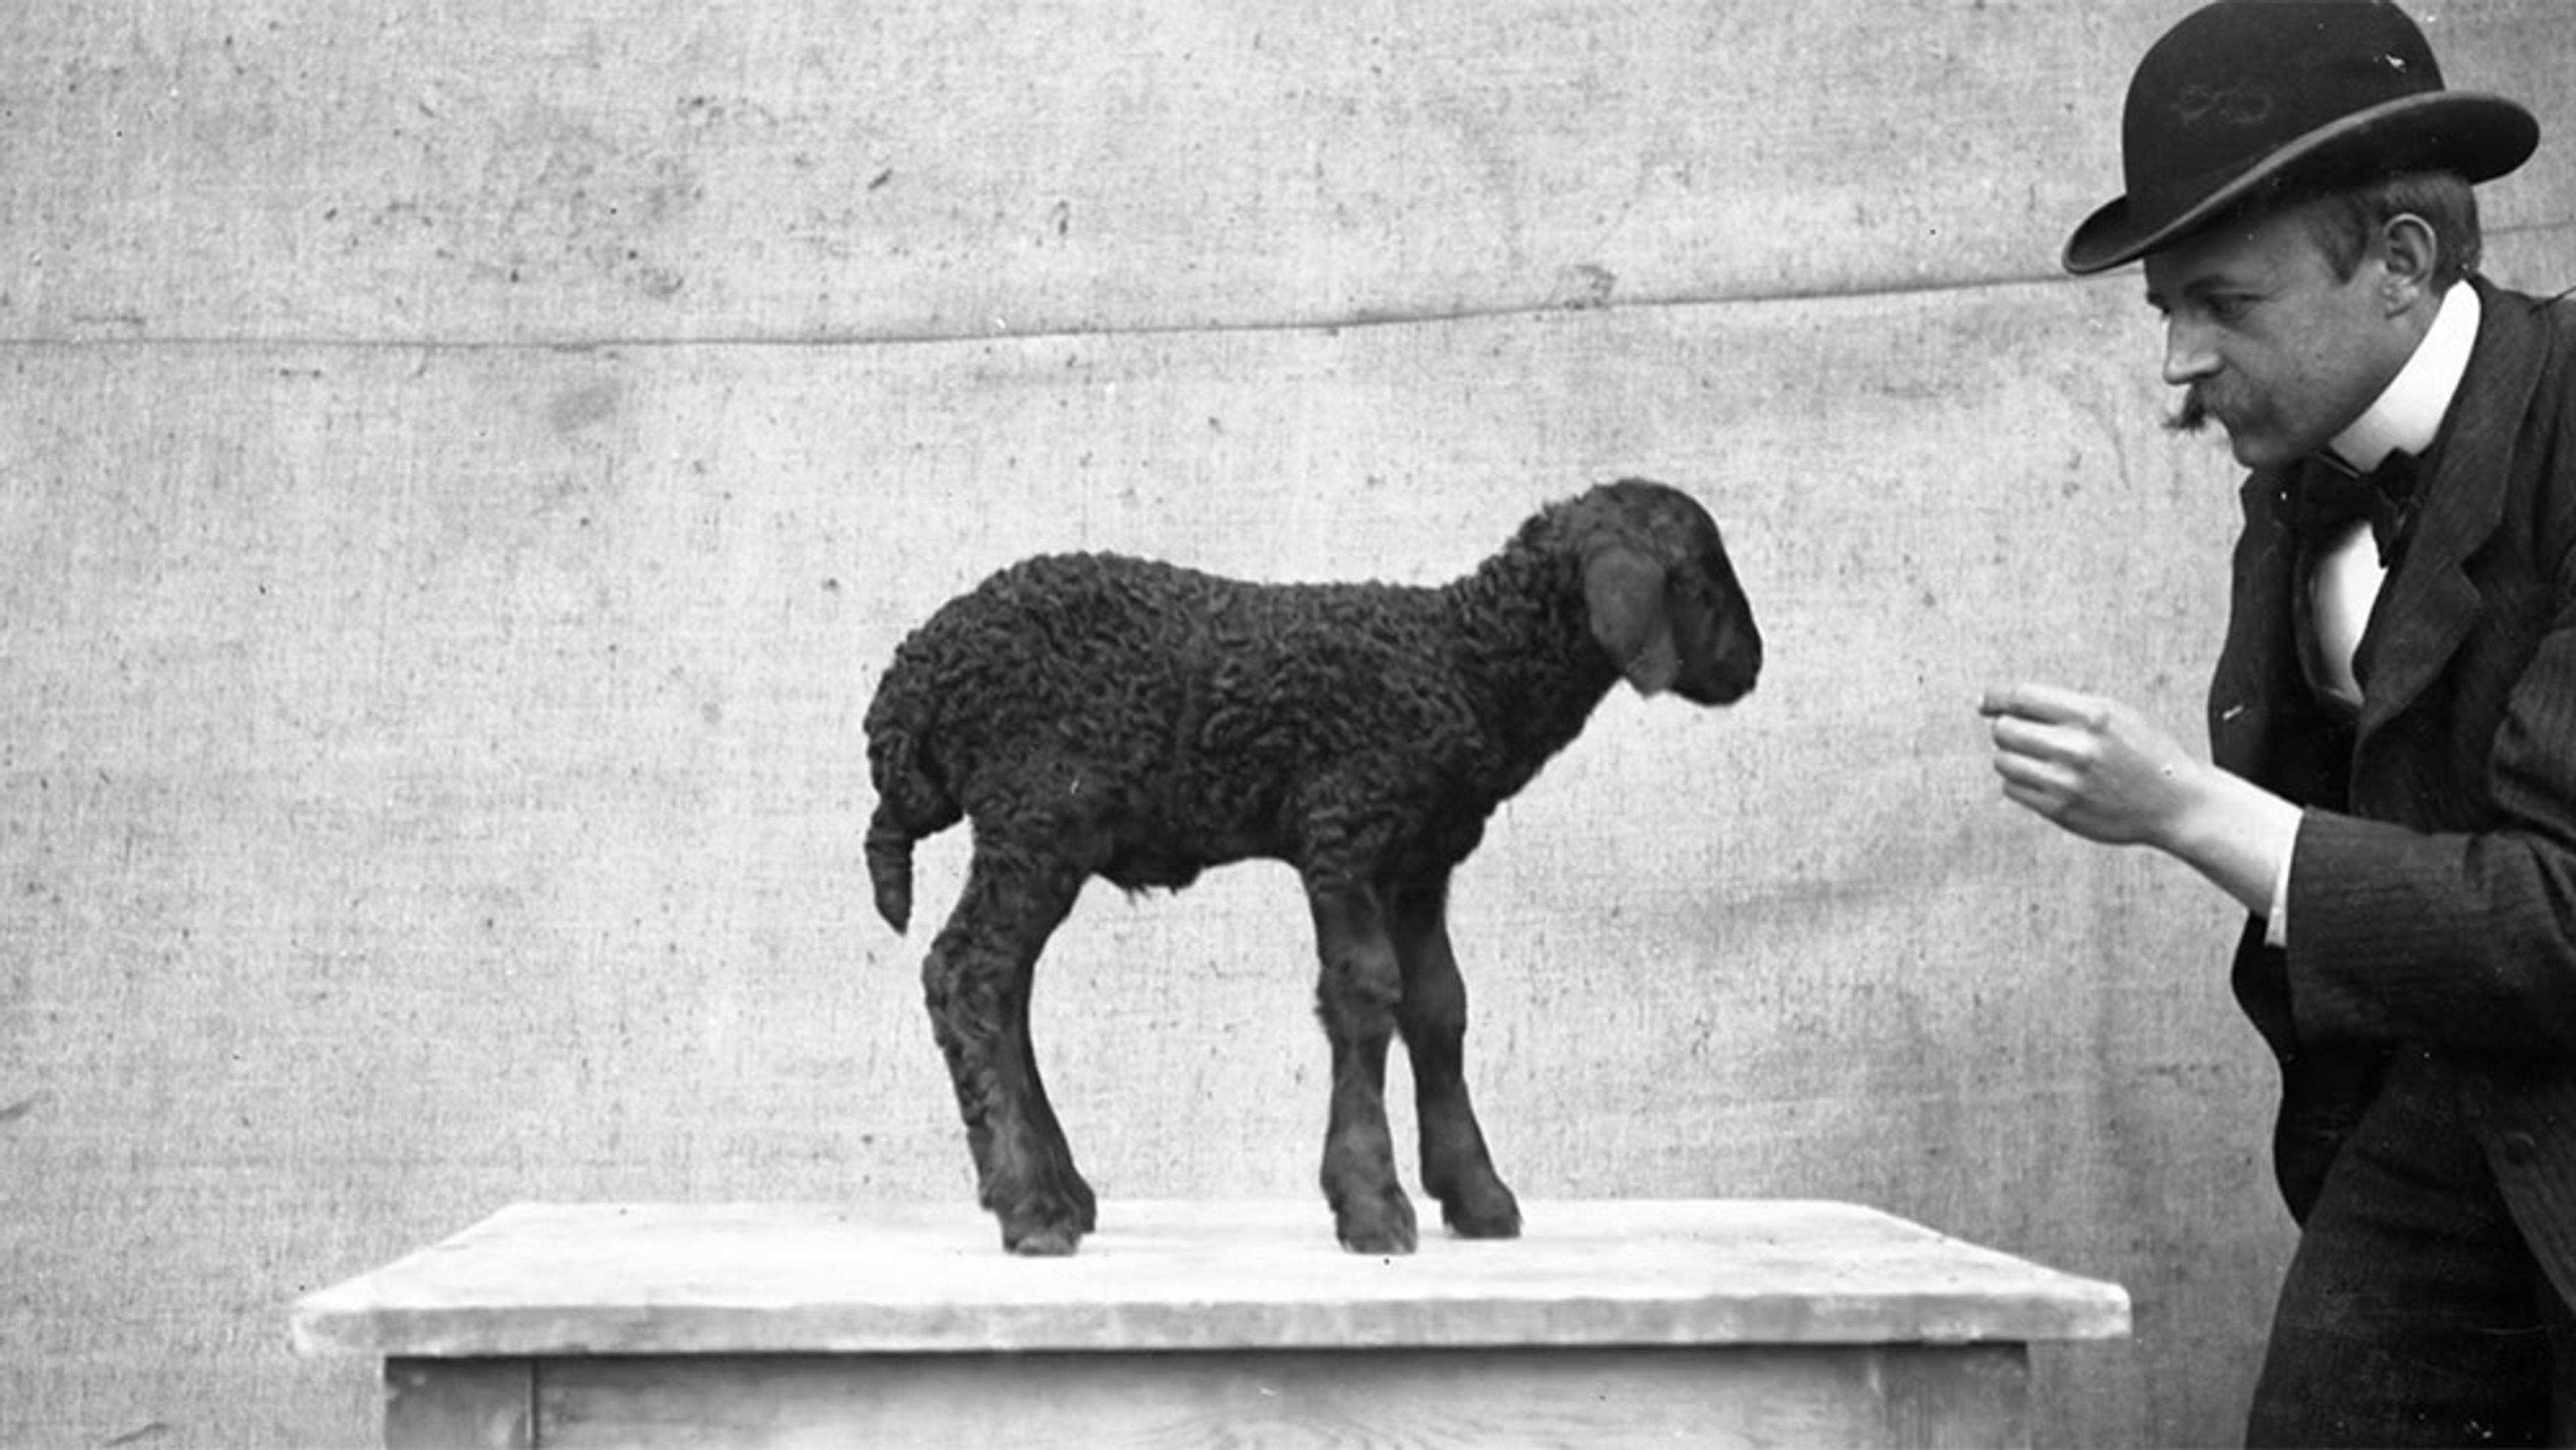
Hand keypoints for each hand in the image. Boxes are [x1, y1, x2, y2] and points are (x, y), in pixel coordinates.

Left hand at [1979, 682, 2199, 848]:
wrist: (2175, 803)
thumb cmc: (2143, 752)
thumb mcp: (2114, 713)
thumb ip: (2064, 706)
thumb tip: (2003, 704)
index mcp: (2092, 714)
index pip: (2021, 697)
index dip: (1995, 697)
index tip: (1985, 702)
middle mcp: (2076, 747)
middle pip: (2004, 729)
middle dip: (2007, 728)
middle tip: (2023, 733)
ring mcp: (2066, 782)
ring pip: (2003, 760)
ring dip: (2011, 756)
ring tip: (2037, 758)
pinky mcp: (2060, 810)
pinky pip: (2012, 789)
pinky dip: (2020, 782)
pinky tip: (2045, 780)